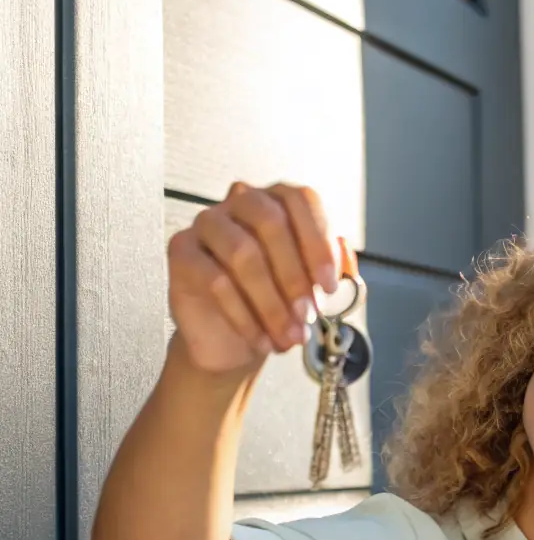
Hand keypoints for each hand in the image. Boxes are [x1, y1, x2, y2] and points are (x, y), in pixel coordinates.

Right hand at [168, 181, 358, 374]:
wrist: (232, 339)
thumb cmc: (275, 303)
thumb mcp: (312, 287)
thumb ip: (332, 269)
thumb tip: (346, 263)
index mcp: (277, 199)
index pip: (301, 200)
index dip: (319, 243)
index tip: (329, 287)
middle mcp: (241, 201)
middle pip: (270, 221)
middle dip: (295, 276)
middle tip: (308, 315)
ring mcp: (208, 223)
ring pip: (242, 254)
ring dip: (271, 302)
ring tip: (288, 335)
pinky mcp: (182, 251)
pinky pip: (215, 280)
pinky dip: (244, 316)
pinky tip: (260, 339)